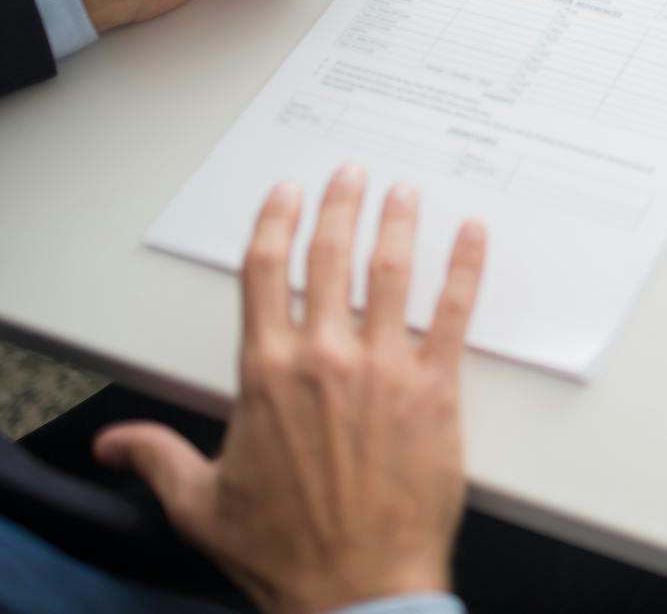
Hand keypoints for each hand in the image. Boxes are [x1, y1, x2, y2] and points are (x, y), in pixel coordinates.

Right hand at [95, 166, 486, 613]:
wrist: (354, 586)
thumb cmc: (284, 549)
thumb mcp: (201, 502)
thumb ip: (156, 458)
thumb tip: (113, 443)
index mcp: (265, 374)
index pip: (264, 273)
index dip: (276, 223)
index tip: (289, 192)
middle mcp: (323, 359)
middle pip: (329, 258)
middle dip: (340, 206)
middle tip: (352, 173)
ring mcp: (383, 369)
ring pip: (392, 273)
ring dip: (398, 223)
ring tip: (405, 190)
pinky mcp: (435, 388)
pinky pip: (453, 313)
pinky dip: (466, 268)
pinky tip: (474, 235)